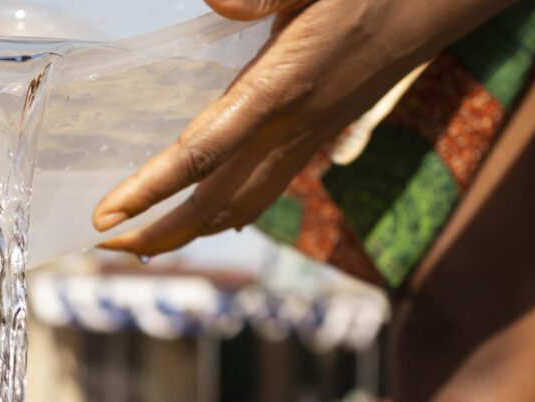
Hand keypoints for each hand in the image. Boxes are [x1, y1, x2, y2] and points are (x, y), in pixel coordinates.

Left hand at [93, 0, 515, 256]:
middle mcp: (285, 134)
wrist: (430, 7)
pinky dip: (222, 221)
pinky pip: (258, 199)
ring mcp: (298, 148)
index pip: (199, 156)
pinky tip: (203, 223)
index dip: (149, 192)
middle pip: (211, 205)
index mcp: (277, 92)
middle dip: (157, 233)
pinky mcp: (306, 147)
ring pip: (235, 212)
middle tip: (108, 244)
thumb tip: (215, 0)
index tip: (104, 216)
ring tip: (142, 244)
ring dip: (185, 234)